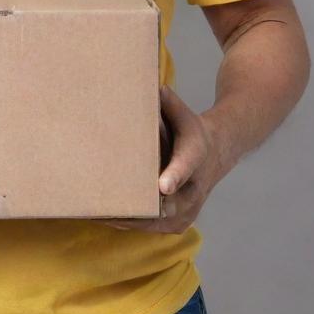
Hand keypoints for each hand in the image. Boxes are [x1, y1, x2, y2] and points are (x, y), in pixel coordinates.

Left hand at [95, 85, 228, 234]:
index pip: (185, 167)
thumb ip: (168, 103)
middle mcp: (195, 188)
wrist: (216, 154)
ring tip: (97, 212)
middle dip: (140, 206)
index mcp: (195, 157)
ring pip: (157, 221)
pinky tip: (105, 218)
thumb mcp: (182, 114)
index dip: (174, 176)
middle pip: (169, 204)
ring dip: (129, 218)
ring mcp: (189, 210)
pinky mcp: (179, 223)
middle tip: (109, 205)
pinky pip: (153, 227)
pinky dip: (130, 223)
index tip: (163, 186)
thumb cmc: (191, 132)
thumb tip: (153, 86)